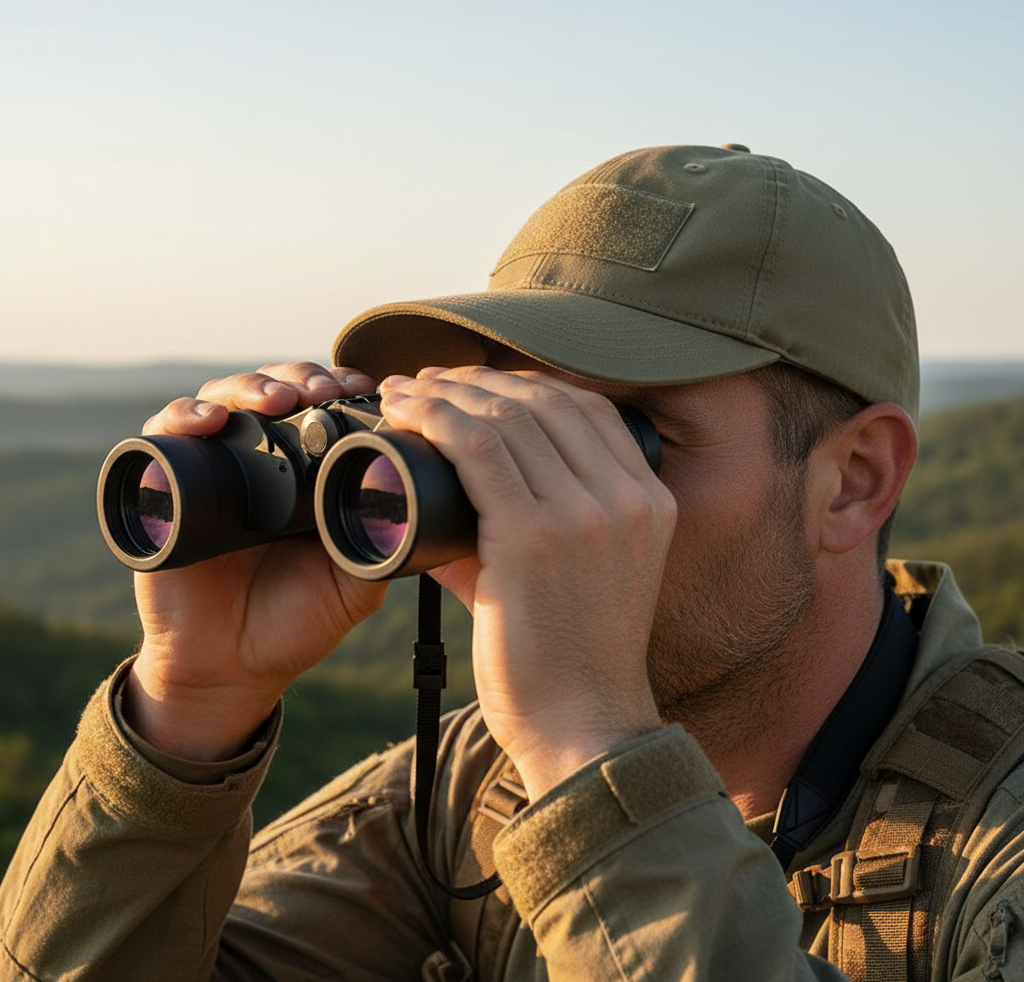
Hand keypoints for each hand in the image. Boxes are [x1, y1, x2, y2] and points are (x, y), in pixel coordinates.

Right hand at [126, 362, 387, 760]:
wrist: (231, 670)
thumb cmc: (294, 624)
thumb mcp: (354, 582)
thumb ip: (379, 542)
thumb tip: (409, 501)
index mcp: (304, 475)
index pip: (321, 409)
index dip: (340, 388)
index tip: (366, 389)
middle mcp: (256, 463)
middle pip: (275, 391)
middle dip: (301, 378)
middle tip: (324, 389)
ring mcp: (209, 471)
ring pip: (223, 400)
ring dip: (251, 387)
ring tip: (278, 398)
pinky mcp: (161, 490)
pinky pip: (162, 438)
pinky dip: (182, 418)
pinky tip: (209, 420)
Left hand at [377, 366, 675, 799]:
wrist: (584, 729)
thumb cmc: (571, 660)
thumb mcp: (572, 578)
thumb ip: (523, 528)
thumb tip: (449, 497)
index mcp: (649, 500)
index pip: (586, 408)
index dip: (524, 383)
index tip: (474, 385)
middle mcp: (627, 496)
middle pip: (545, 400)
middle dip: (479, 380)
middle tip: (428, 381)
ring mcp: (587, 514)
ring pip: (508, 416)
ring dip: (448, 392)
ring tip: (407, 391)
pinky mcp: (536, 536)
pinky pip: (478, 449)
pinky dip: (435, 419)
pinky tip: (407, 410)